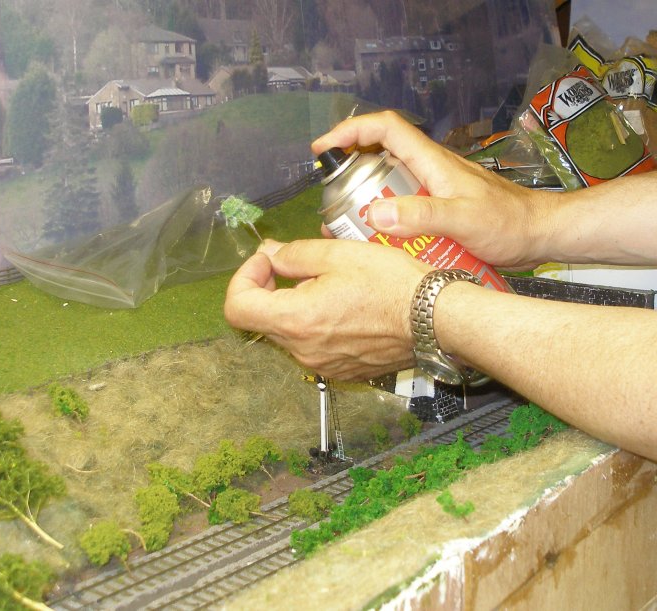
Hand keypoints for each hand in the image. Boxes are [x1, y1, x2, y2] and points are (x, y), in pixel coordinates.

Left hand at [224, 238, 432, 379]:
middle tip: (295, 265)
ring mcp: (321, 365)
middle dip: (269, 288)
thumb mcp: (338, 255)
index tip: (266, 261)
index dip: (244, 277)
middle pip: (261, 320)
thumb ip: (293, 254)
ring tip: (326, 285)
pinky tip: (341, 306)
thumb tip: (268, 254)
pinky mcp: (339, 370)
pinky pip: (311, 346)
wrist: (435, 319)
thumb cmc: (392, 284)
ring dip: (293, 306)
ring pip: (287, 333)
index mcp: (296, 320)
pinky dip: (313, 324)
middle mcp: (302, 350)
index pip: (236, 307)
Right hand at [312, 111, 556, 269]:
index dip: (350, 131)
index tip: (323, 148)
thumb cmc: (509, 224)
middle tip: (330, 201)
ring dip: (362, 198)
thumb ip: (422, 215)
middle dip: (348, 170)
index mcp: (432, 161)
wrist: (540, 235)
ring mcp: (432, 188)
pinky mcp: (436, 207)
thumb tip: (373, 213)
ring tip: (345, 226)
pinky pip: (399, 204)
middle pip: (378, 155)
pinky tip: (376, 241)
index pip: (385, 128)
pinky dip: (381, 216)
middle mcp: (428, 169)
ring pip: (386, 182)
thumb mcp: (465, 220)